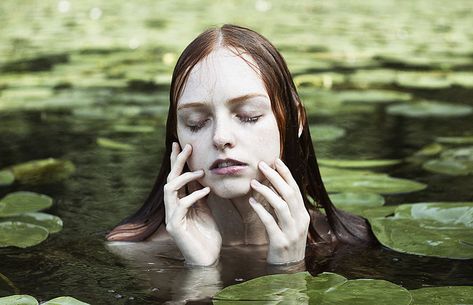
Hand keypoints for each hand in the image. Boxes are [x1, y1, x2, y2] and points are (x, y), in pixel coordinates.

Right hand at [164, 142, 221, 265]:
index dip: (178, 161)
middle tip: (186, 147)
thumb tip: (201, 175)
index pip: (176, 177)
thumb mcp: (205, 210)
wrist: (206, 258)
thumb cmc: (206, 235)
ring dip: (185, 177)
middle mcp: (172, 207)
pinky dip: (194, 196)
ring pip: (170, 189)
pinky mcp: (175, 226)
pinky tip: (206, 191)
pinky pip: (181, 205)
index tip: (181, 144)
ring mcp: (171, 216)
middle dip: (177, 162)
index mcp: (179, 202)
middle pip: (170, 178)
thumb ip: (199, 195)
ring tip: (201, 172)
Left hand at [249, 158, 309, 263]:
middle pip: (289, 193)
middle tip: (262, 165)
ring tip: (253, 182)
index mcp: (303, 215)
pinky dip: (260, 210)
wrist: (288, 270)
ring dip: (266, 191)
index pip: (295, 189)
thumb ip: (284, 207)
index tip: (276, 160)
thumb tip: (273, 185)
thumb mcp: (290, 224)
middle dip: (275, 177)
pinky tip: (251, 201)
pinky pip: (269, 222)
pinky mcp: (280, 242)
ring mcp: (291, 232)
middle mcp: (300, 221)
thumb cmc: (286, 243)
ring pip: (280, 205)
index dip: (286, 174)